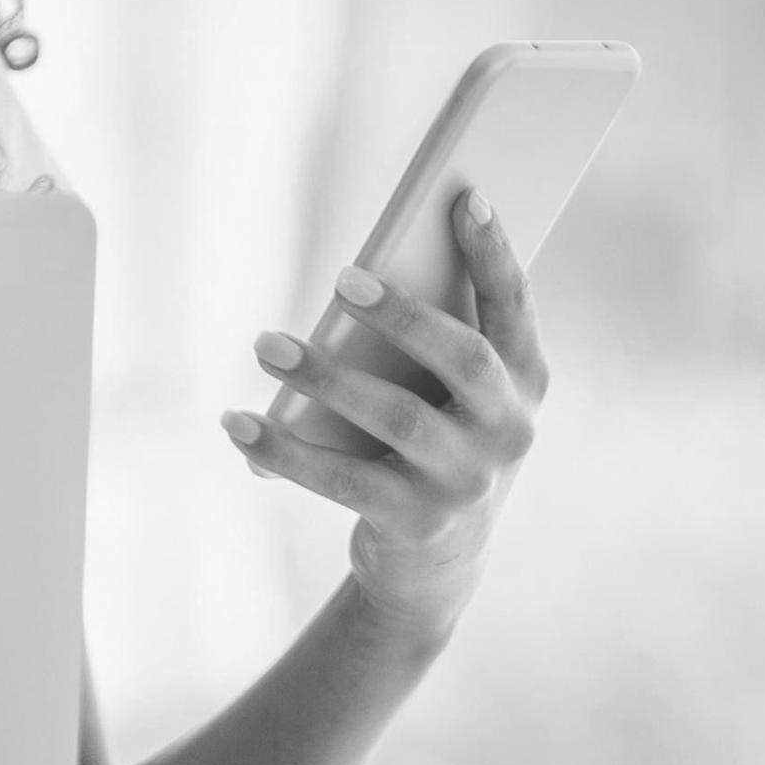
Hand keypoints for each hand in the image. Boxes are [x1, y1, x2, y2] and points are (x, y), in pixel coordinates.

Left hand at [221, 192, 547, 638]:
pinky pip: (342, 480)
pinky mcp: (417, 522)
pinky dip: (283, 450)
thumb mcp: (457, 398)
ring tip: (266, 344)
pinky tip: (238, 423)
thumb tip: (362, 283)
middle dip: (402, 314)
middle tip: (342, 279)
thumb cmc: (437, 446)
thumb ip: (435, 343)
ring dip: (325, 376)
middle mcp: (509, 431)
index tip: (466, 198)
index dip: (495, 253)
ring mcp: (467, 481)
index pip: (514, 307)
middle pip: (461, 358)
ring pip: (396, 417)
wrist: (439, 565)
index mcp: (525, 383)